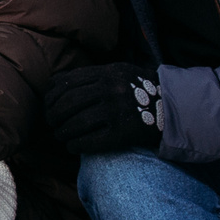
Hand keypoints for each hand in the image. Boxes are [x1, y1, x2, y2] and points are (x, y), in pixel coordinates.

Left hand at [45, 62, 164, 154]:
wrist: (172, 108)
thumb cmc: (139, 90)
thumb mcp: (118, 72)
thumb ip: (91, 76)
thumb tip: (55, 84)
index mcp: (106, 73)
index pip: (66, 84)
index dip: (52, 98)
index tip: (48, 107)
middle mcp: (109, 90)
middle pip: (67, 104)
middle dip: (54, 116)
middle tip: (51, 124)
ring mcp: (115, 111)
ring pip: (75, 124)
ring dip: (63, 133)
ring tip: (60, 136)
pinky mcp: (121, 133)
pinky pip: (89, 141)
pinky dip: (75, 145)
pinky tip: (72, 146)